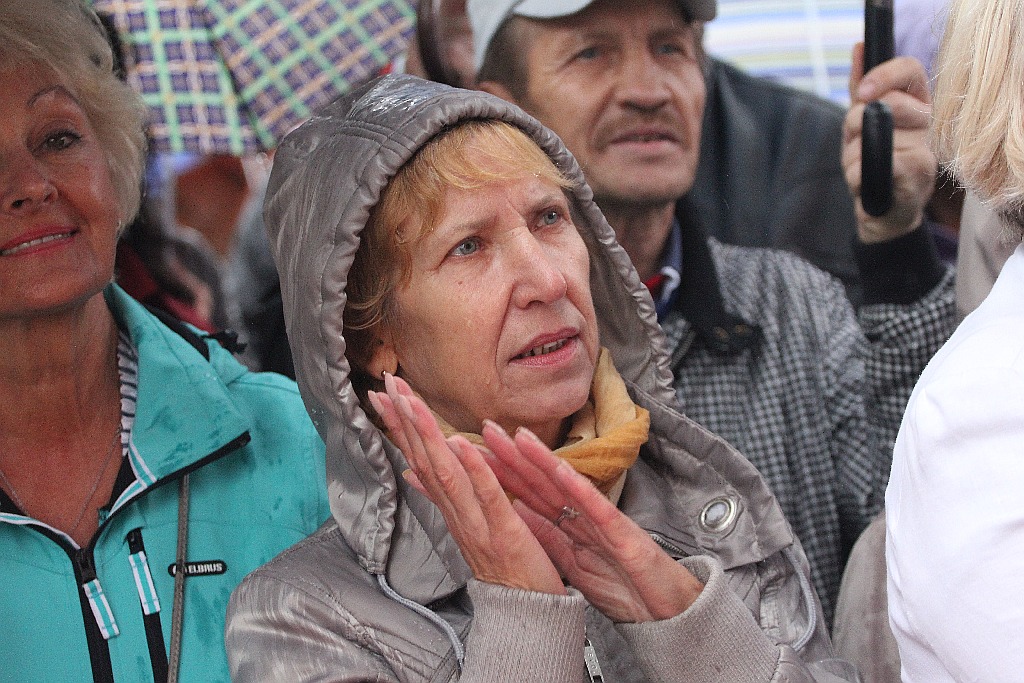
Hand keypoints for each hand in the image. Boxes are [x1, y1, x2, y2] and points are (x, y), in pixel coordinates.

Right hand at [368, 374, 565, 594]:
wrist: (527, 614)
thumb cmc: (504, 567)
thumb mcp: (467, 526)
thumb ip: (441, 496)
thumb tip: (412, 471)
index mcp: (452, 507)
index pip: (420, 457)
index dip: (401, 424)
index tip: (383, 393)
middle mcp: (456, 512)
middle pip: (425, 458)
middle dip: (406, 418)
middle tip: (387, 382)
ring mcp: (477, 522)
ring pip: (446, 472)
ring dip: (428, 434)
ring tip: (410, 400)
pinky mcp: (504, 532)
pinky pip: (486, 496)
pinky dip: (472, 468)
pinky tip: (460, 441)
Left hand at [480, 423, 704, 623]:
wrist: (666, 613)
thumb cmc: (625, 588)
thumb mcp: (574, 565)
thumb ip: (549, 537)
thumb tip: (517, 513)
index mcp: (570, 525)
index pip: (529, 493)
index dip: (502, 472)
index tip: (474, 454)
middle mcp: (583, 516)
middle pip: (542, 481)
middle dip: (513, 454)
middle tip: (485, 429)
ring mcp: (603, 521)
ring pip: (567, 485)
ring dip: (542, 459)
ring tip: (518, 436)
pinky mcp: (622, 534)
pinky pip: (597, 507)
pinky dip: (579, 487)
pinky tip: (562, 469)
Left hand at [843, 43, 936, 243]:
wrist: (884, 214)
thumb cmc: (875, 164)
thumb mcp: (863, 123)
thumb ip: (862, 89)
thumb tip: (859, 49)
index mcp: (917, 105)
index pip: (910, 71)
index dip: (882, 76)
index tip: (861, 92)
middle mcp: (925, 126)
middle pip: (882, 105)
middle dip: (854, 123)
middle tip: (855, 141)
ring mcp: (921, 153)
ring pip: (870, 139)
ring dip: (851, 158)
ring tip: (861, 170)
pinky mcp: (910, 182)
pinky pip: (875, 168)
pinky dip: (860, 174)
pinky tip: (863, 181)